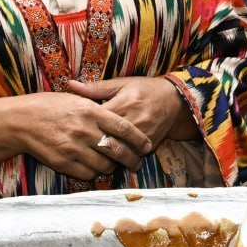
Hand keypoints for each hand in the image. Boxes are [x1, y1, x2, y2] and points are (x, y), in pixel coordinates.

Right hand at [0, 92, 153, 180]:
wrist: (20, 121)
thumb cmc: (48, 106)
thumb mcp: (74, 99)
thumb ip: (97, 106)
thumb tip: (119, 114)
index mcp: (90, 111)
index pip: (124, 128)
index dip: (139, 139)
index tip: (147, 145)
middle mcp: (85, 130)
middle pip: (118, 150)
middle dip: (132, 159)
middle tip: (137, 162)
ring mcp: (74, 148)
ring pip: (105, 165)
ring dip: (113, 166)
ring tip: (114, 164)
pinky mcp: (64, 162)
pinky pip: (88, 173)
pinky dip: (95, 172)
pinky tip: (95, 167)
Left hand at [62, 76, 196, 146]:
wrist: (175, 100)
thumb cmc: (145, 89)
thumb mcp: (121, 84)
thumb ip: (95, 88)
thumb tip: (71, 84)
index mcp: (123, 102)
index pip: (99, 118)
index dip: (85, 126)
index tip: (74, 130)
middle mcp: (134, 118)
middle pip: (109, 137)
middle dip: (94, 145)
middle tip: (80, 149)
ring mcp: (143, 133)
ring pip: (121, 150)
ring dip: (108, 156)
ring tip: (94, 158)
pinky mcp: (151, 142)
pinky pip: (133, 155)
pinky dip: (122, 159)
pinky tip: (112, 161)